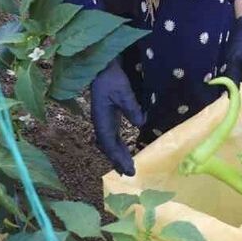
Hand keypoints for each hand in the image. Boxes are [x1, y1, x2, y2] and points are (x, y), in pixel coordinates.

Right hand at [90, 58, 145, 175]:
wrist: (102, 67)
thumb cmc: (111, 77)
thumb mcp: (123, 91)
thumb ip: (131, 107)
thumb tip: (140, 124)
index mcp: (101, 118)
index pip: (109, 143)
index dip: (118, 157)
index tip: (128, 168)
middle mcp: (100, 122)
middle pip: (108, 146)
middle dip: (118, 160)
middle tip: (130, 174)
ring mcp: (103, 119)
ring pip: (109, 142)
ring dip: (117, 155)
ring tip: (126, 167)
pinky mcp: (107, 116)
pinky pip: (111, 135)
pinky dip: (117, 146)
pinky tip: (123, 150)